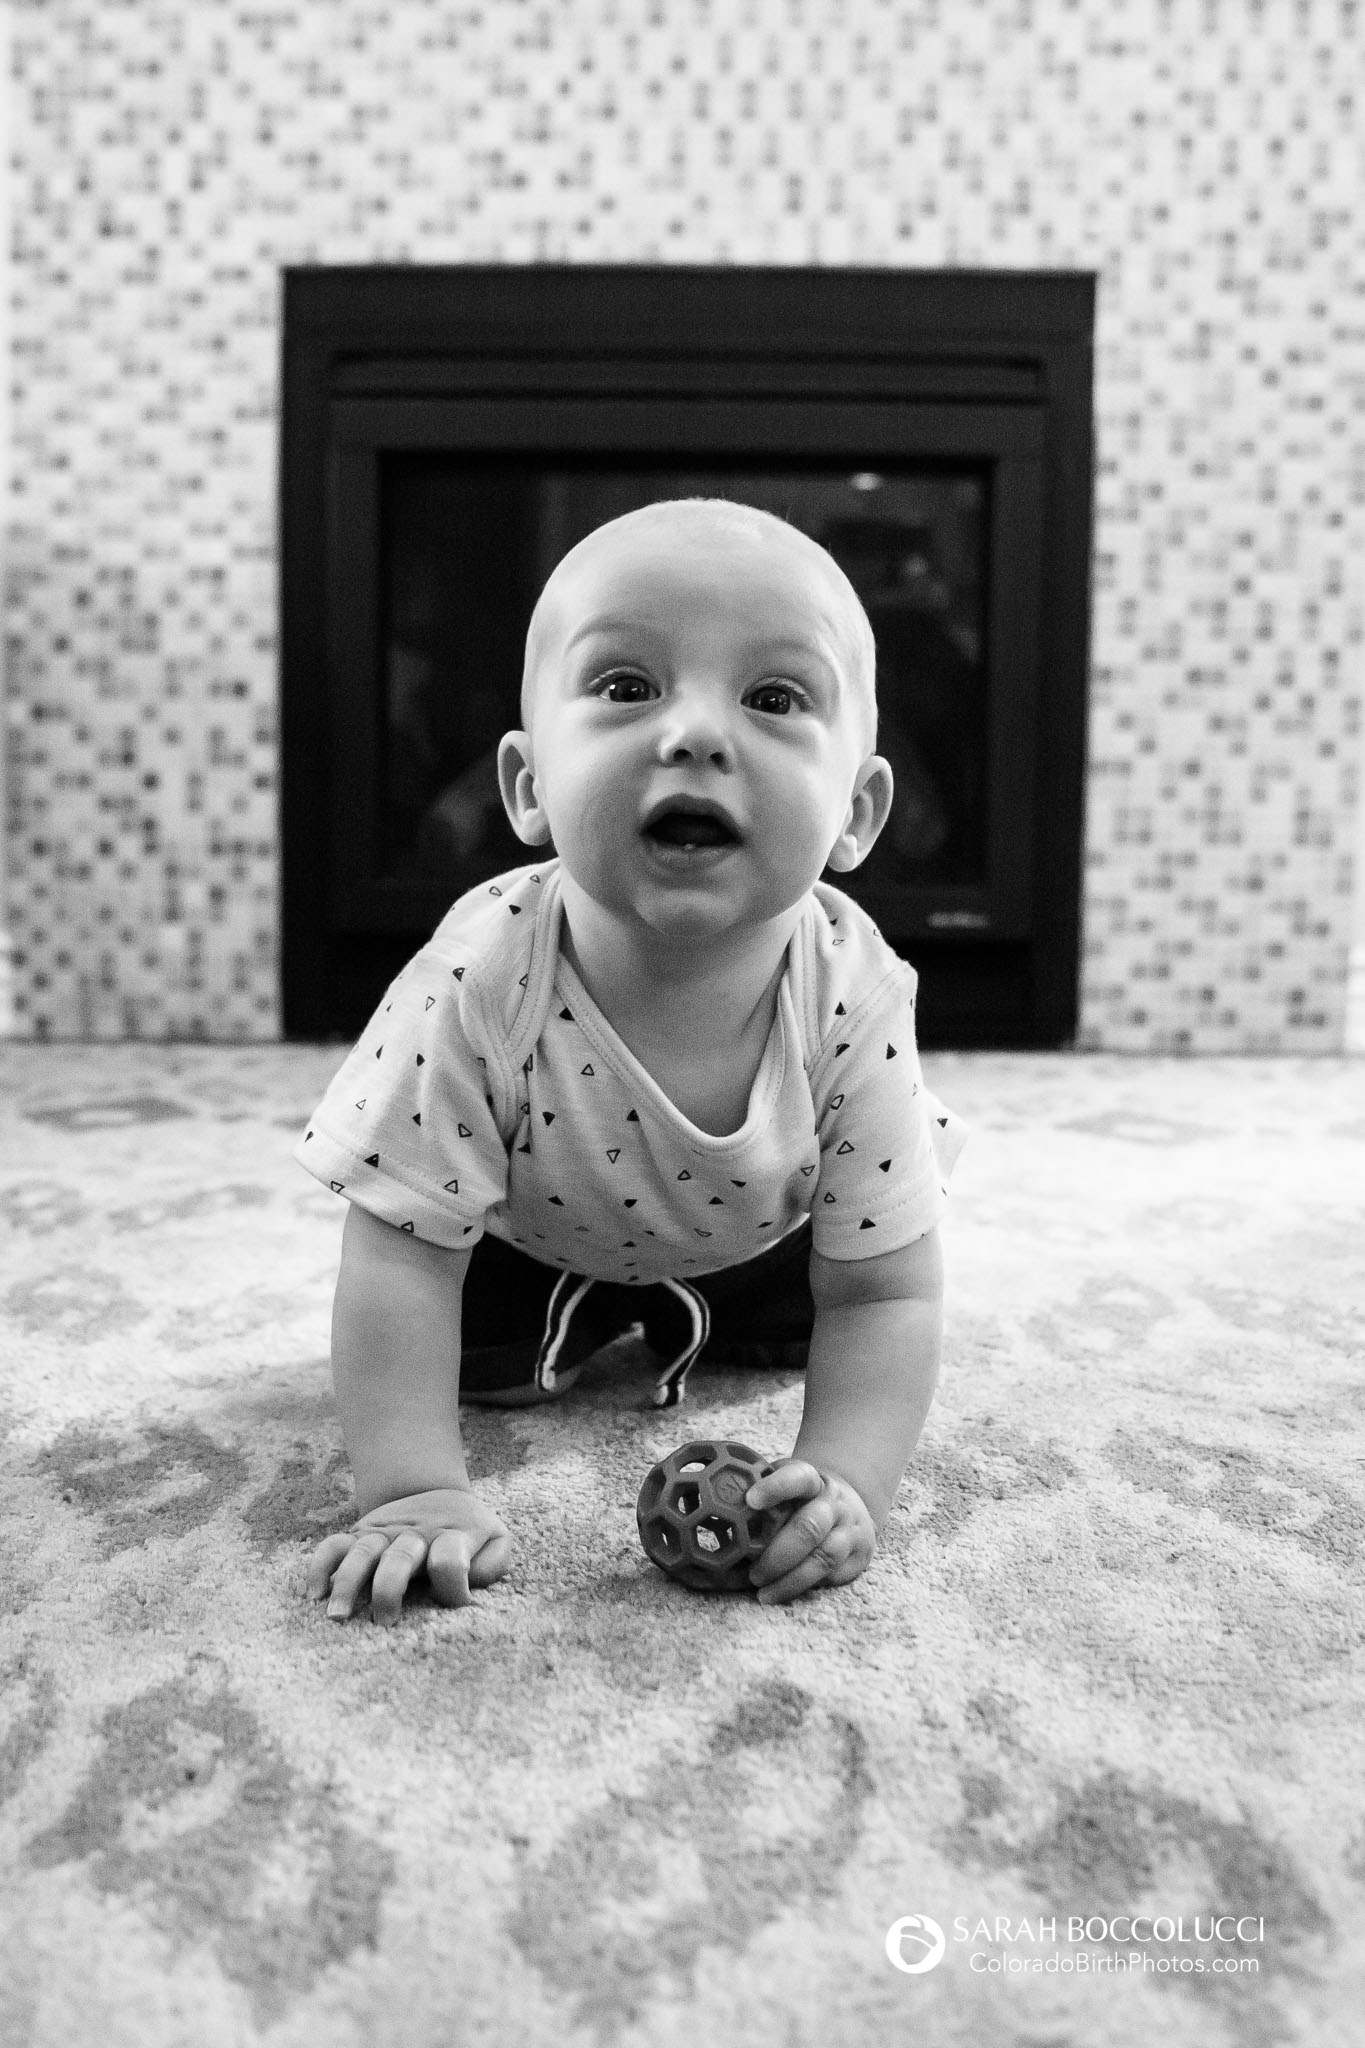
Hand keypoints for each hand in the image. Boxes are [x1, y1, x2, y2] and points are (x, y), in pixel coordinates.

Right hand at [307, 1487, 511, 1625]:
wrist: (435, 1492)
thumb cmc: (468, 1531)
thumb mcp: (495, 1539)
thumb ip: (493, 1564)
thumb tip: (470, 1586)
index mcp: (451, 1536)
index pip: (449, 1561)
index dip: (454, 1586)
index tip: (459, 1604)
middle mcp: (413, 1535)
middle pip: (399, 1558)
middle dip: (388, 1590)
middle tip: (384, 1622)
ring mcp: (383, 1534)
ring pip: (361, 1553)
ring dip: (347, 1583)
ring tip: (338, 1616)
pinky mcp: (359, 1534)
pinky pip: (332, 1545)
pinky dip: (319, 1566)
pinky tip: (314, 1594)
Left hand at [745, 1460, 875, 1605]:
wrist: (850, 1502)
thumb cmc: (800, 1496)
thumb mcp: (784, 1482)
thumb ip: (755, 1489)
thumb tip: (704, 1502)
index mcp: (813, 1480)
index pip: (797, 1478)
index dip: (775, 1488)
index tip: (749, 1500)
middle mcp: (835, 1503)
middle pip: (809, 1528)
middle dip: (777, 1555)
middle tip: (753, 1574)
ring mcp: (851, 1529)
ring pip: (824, 1558)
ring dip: (791, 1581)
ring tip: (763, 1594)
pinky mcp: (860, 1555)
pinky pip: (834, 1576)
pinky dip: (808, 1587)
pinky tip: (786, 1593)